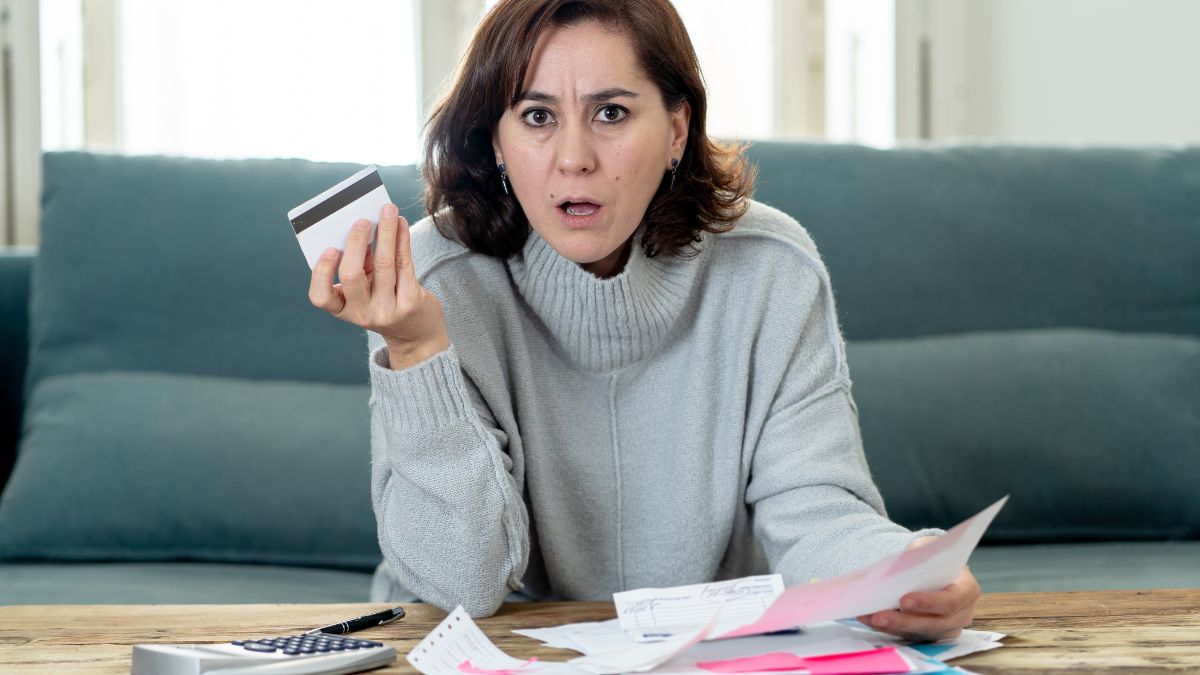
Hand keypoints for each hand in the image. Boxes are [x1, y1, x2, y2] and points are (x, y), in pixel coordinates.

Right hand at [308, 204, 449, 368]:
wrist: (416, 333)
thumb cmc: (384, 301)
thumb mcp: (365, 290)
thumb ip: (359, 265)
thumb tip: (362, 225)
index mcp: (342, 309)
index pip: (321, 297)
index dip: (322, 273)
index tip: (330, 249)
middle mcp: (362, 314)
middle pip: (352, 277)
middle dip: (356, 243)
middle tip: (362, 220)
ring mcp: (387, 310)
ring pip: (384, 265)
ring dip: (386, 232)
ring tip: (388, 211)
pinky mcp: (411, 303)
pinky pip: (404, 264)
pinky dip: (402, 239)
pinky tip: (401, 224)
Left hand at [856, 536, 980, 641]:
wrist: (930, 567)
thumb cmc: (932, 557)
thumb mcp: (928, 548)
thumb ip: (919, 557)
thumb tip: (899, 567)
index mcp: (967, 590)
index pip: (951, 601)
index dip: (928, 603)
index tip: (904, 600)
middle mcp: (961, 614)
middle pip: (933, 624)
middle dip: (904, 621)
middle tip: (879, 616)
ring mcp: (945, 628)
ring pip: (918, 633)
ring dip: (891, 627)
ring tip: (868, 618)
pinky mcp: (928, 635)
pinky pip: (907, 635)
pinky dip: (886, 627)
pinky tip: (867, 618)